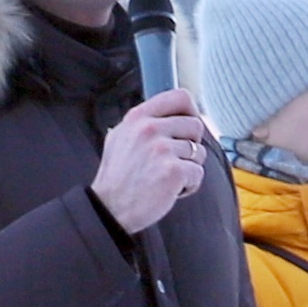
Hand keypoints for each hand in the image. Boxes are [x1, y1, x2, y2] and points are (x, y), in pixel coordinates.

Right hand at [90, 87, 209, 233]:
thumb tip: (172, 116)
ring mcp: (162, 149)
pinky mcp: (173, 171)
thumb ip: (144, 123)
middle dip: (191, 145)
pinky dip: (189, 185)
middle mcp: (150, 129)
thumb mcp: (120, 138)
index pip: (180, 98)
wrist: (109, 208)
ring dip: (189, 168)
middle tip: (175, 160)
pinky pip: (198, 173)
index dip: (191, 112)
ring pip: (199, 152)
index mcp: (138, 117)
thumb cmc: (116, 178)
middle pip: (195, 126)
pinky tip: (171, 190)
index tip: (188, 127)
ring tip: (167, 177)